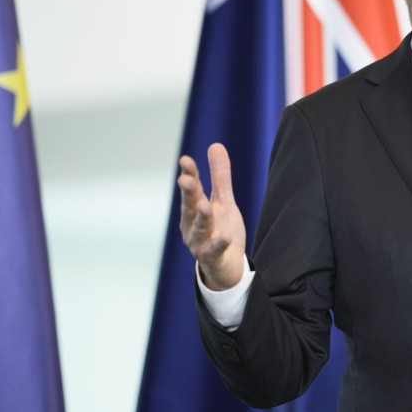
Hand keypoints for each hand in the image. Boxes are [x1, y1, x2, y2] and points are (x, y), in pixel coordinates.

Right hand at [178, 143, 246, 289]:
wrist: (226, 266)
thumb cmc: (221, 230)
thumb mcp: (223, 201)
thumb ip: (219, 176)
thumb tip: (215, 145)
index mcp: (195, 209)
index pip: (192, 189)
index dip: (190, 174)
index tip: (185, 160)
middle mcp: (192, 225)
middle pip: (190, 206)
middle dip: (188, 193)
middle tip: (185, 179)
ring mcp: (199, 243)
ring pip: (200, 229)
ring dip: (202, 217)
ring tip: (206, 206)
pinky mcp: (211, 258)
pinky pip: (213, 251)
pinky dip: (218, 244)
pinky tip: (225, 237)